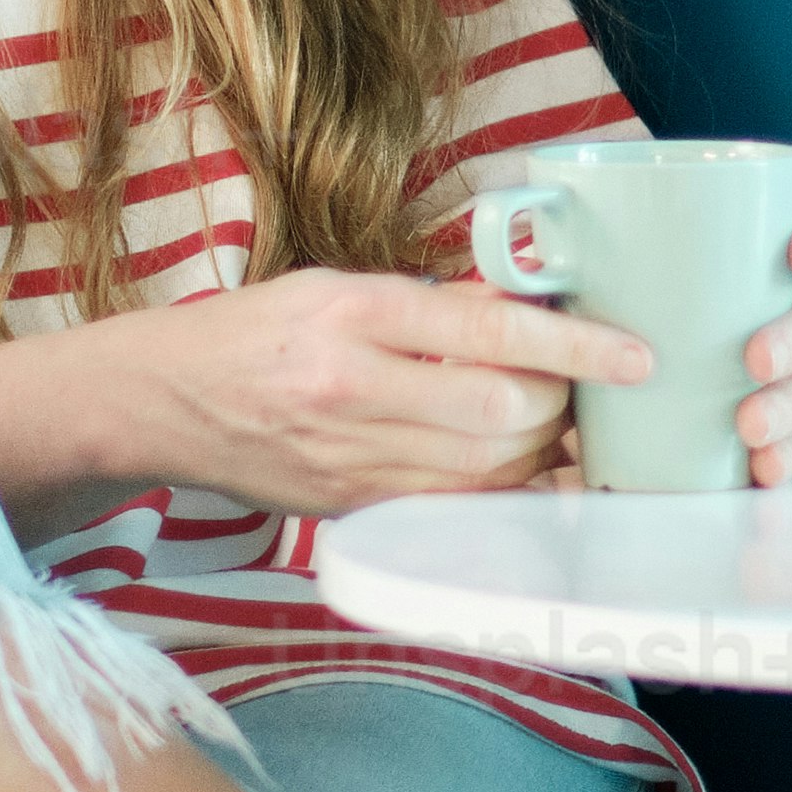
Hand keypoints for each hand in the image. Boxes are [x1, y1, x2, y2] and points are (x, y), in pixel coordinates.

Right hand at [114, 265, 657, 517]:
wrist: (156, 402)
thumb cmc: (252, 331)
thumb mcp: (332, 286)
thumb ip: (429, 302)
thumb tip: (525, 306)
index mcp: (351, 312)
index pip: (490, 331)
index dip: (576, 345)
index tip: (635, 355)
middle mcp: (351, 387)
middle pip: (502, 410)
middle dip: (562, 402)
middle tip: (580, 385)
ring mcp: (348, 457)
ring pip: (486, 468)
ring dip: (539, 451)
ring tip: (552, 424)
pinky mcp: (347, 505)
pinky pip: (449, 504)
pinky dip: (497, 488)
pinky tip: (516, 467)